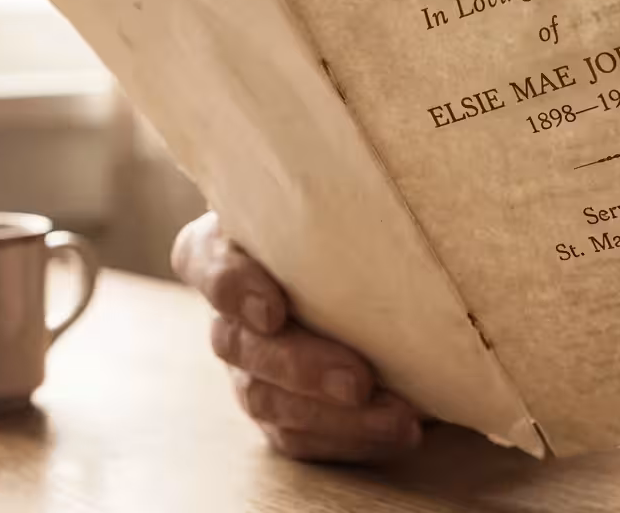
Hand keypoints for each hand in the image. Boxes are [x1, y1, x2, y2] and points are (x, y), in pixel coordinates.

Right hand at [172, 212, 422, 462]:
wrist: (387, 275)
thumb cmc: (362, 224)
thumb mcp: (353, 199)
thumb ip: (355, 193)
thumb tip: (415, 179)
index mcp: (231, 244)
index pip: (203, 260)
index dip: (231, 287)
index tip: (273, 308)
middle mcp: (231, 311)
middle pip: (239, 344)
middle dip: (301, 367)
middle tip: (359, 380)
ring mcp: (248, 367)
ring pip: (267, 400)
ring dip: (332, 417)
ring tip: (399, 419)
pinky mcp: (280, 412)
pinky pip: (297, 438)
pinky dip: (347, 441)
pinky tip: (395, 433)